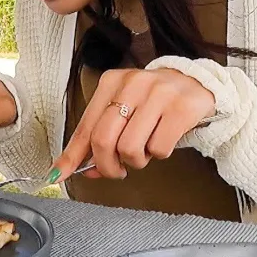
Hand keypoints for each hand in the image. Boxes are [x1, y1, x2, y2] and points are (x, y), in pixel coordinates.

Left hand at [49, 68, 215, 181]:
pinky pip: (158, 149)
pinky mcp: (181, 108)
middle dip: (107, 165)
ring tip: (144, 150)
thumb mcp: (124, 109)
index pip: (86, 126)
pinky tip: (162, 142)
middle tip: (116, 170)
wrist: (198, 83)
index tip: (59, 174)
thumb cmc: (154, 101)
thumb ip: (101, 136)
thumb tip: (81, 168)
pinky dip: (158, 154)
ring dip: (136, 161)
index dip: (72, 156)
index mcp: (112, 82)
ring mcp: (159, 94)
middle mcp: (134, 84)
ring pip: (130, 148)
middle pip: (104, 139)